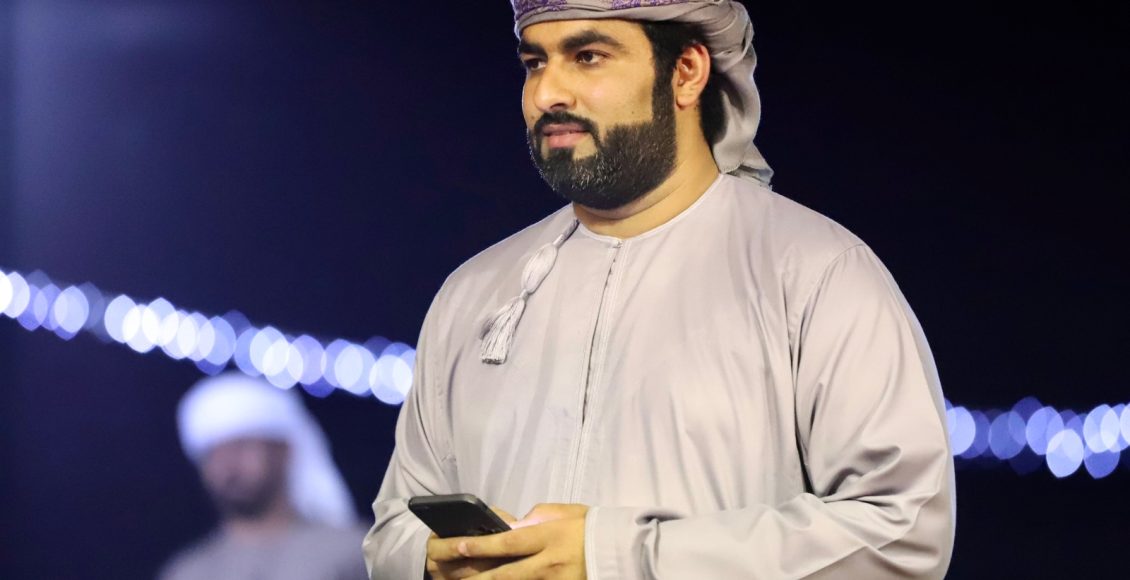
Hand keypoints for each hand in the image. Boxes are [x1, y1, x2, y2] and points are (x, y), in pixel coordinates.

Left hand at [428, 503, 588, 579]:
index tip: (457, 545)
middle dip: (476, 577)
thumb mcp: (565, 513)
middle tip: (450, 576)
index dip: (480, 546)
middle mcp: (548, 563)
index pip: (507, 543)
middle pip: (504, 574)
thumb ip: (537, 518)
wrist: (623, 552)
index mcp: (548, 537)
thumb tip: (513, 526)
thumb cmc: (591, 528)